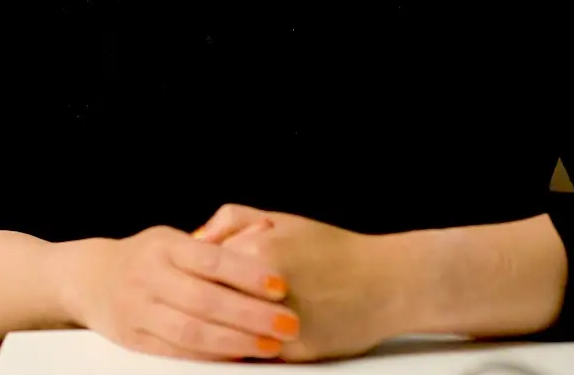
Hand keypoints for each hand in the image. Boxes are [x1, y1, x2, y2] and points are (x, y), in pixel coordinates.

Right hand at [58, 224, 303, 360]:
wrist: (91, 279)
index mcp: (164, 246)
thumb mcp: (175, 238)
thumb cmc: (148, 257)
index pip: (210, 259)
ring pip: (191, 332)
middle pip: (204, 300)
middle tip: (289, 323)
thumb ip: (218, 239)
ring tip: (272, 346)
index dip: (247, 273)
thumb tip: (267, 234)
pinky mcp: (135, 340)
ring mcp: (139, 310)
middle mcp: (149, 276)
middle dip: (251, 315)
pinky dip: (210, 358)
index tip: (281, 286)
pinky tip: (239, 357)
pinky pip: (176, 352)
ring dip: (236, 342)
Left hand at [194, 204, 401, 361]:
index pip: (200, 266)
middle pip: (210, 302)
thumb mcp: (284, 219)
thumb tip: (195, 238)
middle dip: (199, 306)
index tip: (184, 279)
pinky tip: (242, 341)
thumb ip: (233, 221)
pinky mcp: (297, 350)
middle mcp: (266, 286)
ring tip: (208, 328)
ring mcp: (281, 321)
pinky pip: (255, 353)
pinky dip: (244, 348)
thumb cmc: (335, 250)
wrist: (389, 282)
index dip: (190, 274)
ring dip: (216, 332)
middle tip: (187, 308)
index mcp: (259, 249)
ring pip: (228, 332)